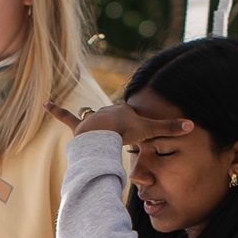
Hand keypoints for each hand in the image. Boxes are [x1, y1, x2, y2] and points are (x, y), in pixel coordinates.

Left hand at [55, 100, 195, 145]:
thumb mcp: (150, 131)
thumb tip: (192, 126)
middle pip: (113, 118)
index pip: (130, 115)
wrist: (104, 133)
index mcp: (124, 112)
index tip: (136, 128)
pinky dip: (56, 111)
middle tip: (119, 133)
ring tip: (93, 126)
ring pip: (93, 118)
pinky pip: (66, 117)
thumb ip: (169, 130)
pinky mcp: (79, 128)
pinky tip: (45, 103)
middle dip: (116, 125)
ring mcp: (93, 120)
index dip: (134, 123)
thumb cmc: (126, 131)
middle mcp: (107, 112)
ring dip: (93, 122)